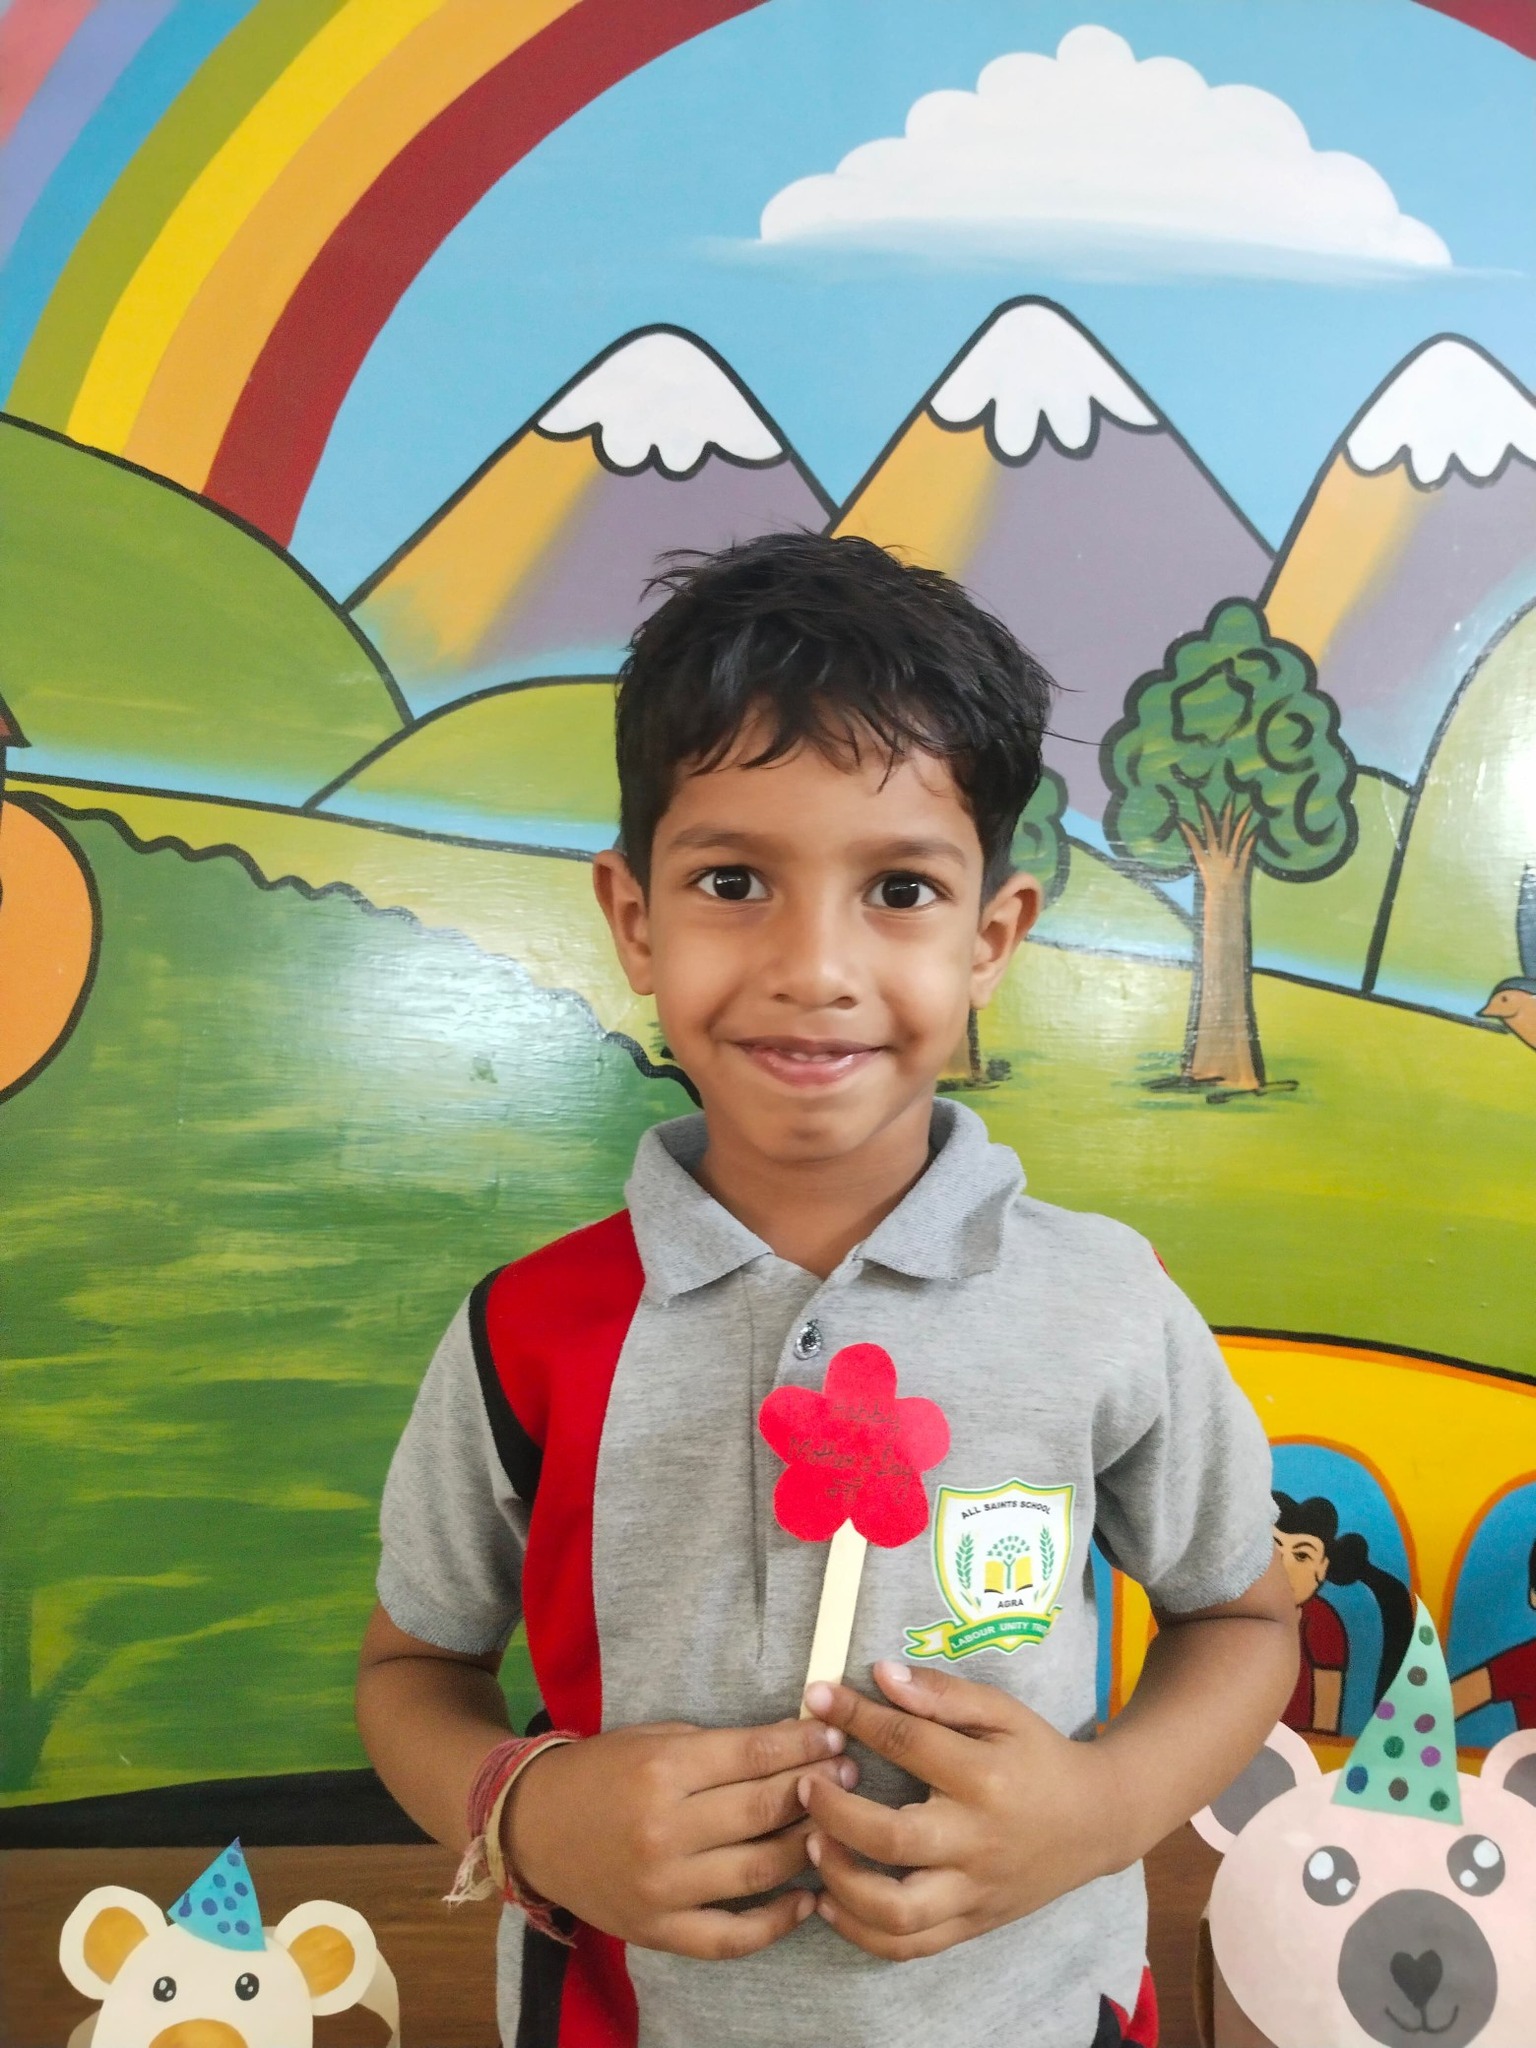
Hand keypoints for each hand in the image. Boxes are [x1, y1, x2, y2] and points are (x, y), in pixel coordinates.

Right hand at [505, 1717, 857, 1957]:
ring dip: (809, 1846)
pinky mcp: (659, 1930)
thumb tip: (793, 1744)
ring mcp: (663, 1887)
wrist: (533, 1826)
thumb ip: (718, 1746)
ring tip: (840, 1827)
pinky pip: (730, 1936)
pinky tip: (806, 1900)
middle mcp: (664, 1829)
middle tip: (849, 1772)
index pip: (753, 1755)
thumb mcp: (654, 1738)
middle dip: (817, 1786)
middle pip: (764, 1809)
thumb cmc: (601, 1771)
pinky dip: (775, 1923)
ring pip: (759, 1870)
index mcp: (661, 1770)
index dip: (802, 1743)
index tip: (835, 1733)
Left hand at [799, 1660, 1117, 1959]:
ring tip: (811, 1845)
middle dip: (835, 1813)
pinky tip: (829, 1901)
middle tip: (803, 1784)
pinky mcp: (971, 1925)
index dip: (857, 1716)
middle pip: (894, 1840)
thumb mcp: (1002, 1711)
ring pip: (897, 1913)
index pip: (909, 1744)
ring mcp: (974, 1891)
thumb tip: (880, 1674)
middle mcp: (978, 1842)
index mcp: (985, 1778)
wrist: (1096, 1822)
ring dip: (842, 1882)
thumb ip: (941, 1693)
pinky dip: (861, 1933)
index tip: (818, 1696)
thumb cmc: (1039, 1757)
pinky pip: (909, 1947)